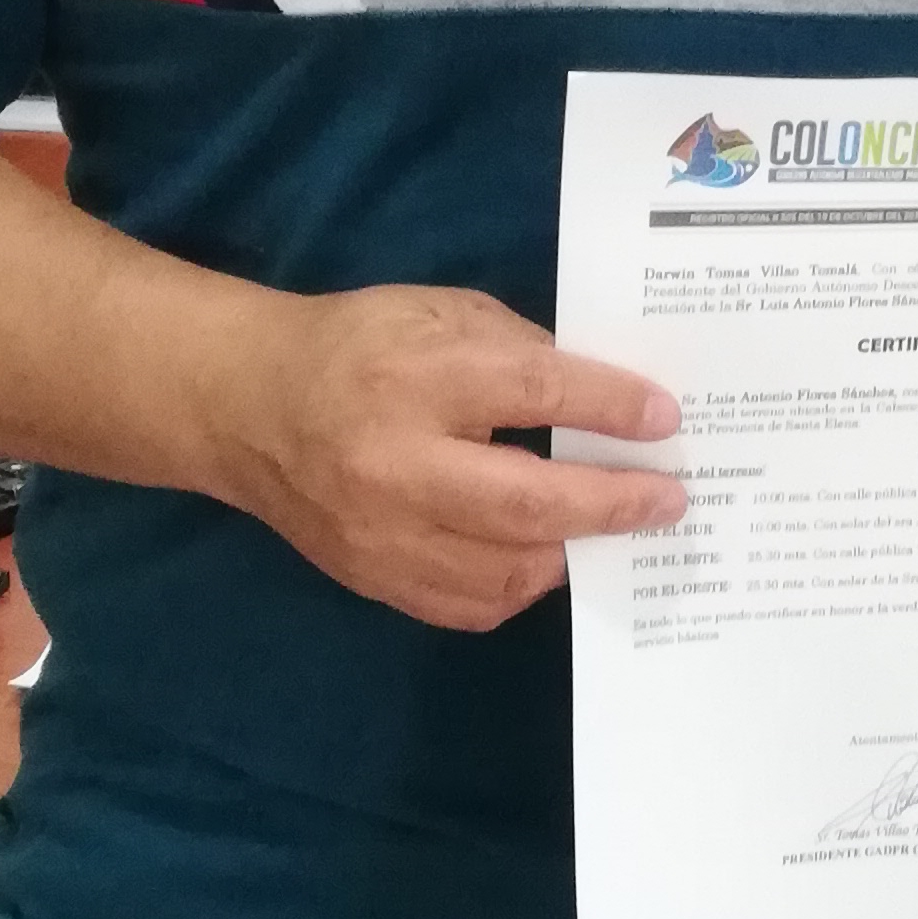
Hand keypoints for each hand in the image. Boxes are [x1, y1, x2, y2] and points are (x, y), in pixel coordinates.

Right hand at [205, 281, 682, 632]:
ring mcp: (380, 535)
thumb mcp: (440, 314)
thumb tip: (607, 401)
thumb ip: (521, 352)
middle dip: (610, 504)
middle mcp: (393, 465)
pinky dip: (521, 584)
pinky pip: (469, 604)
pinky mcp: (372, 579)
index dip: (609, 408)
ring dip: (573, 551)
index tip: (665, 418)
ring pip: (504, 568)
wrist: (248, 407)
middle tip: (669, 500)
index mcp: (413, 378)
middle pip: (526, 502)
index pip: (533, 395)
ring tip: (613, 529)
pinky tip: (547, 556)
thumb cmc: (357, 347)